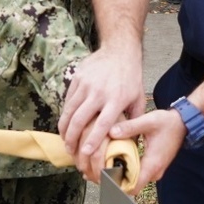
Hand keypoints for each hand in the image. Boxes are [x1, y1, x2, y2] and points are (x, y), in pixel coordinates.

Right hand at [59, 46, 144, 181]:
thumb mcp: (138, 99)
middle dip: (72, 139)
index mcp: (116, 99)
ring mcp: (86, 84)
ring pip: (69, 111)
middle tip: (71, 152)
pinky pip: (68, 100)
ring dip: (65, 129)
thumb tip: (132, 144)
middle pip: (80, 119)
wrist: (120, 51)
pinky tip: (66, 125)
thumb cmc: (131, 78)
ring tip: (65, 142)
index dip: (93, 140)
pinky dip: (65, 115)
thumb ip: (134, 120)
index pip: (102, 124)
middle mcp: (99, 92)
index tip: (85, 153)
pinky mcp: (77, 78)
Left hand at [109, 109, 185, 191]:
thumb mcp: (148, 121)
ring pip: (134, 180)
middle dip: (114, 180)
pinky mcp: (153, 167)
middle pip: (130, 185)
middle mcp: (154, 172)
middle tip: (98, 170)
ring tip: (104, 164)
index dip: (117, 185)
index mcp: (152, 164)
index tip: (103, 176)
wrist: (183, 123)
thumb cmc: (167, 122)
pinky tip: (115, 159)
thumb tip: (111, 132)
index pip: (133, 187)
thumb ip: (130, 127)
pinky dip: (126, 170)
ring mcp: (155, 171)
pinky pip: (137, 174)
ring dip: (120, 175)